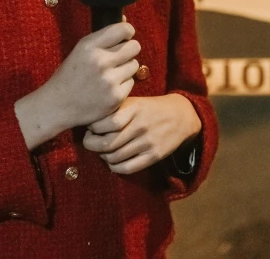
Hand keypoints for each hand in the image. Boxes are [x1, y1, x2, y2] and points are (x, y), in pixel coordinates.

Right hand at [43, 22, 140, 131]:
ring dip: (126, 67)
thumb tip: (125, 22)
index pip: (122, 29)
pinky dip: (123, 83)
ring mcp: (109, 81)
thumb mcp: (80, 50)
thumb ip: (102, 38)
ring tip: (112, 72)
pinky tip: (110, 86)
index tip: (125, 36)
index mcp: (89, 46)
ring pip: (134, 64)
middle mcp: (100, 62)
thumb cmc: (70, 75)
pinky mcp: (116, 97)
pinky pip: (131, 82)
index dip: (127, 31)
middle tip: (120, 55)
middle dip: (129, 49)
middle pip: (134, 46)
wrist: (58, 105)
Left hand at [82, 94, 201, 173]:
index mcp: (133, 109)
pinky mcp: (154, 156)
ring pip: (115, 157)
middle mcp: (140, 126)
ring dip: (103, 156)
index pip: (106, 122)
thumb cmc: (149, 108)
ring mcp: (147, 142)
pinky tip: (112, 162)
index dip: (92, 128)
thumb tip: (90, 121)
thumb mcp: (134, 101)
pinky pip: (128, 168)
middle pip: (107, 142)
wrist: (180, 116)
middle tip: (88, 142)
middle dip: (92, 144)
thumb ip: (115, 109)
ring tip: (101, 151)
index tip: (89, 127)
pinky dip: (115, 167)